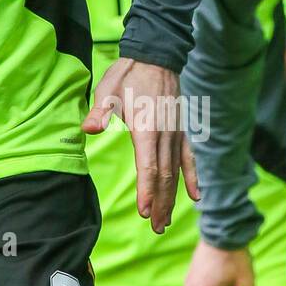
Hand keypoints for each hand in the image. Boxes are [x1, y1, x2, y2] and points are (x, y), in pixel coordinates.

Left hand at [83, 57, 198, 233]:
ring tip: (166, 221)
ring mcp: (175, 133)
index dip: (147, 191)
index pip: (148, 167)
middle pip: (164, 176)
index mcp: (147, 128)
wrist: (155, 56)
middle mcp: (165, 135)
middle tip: (156, 228)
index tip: (146, 212)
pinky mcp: (180, 131)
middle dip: (160, 203)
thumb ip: (99, 112)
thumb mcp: (108, 90)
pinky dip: (193, 177)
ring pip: (175, 172)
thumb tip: (87, 129)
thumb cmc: (128, 74)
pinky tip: (197, 196)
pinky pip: (188, 158)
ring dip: (172, 197)